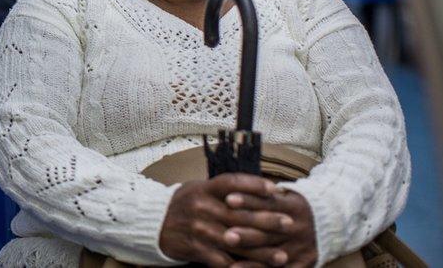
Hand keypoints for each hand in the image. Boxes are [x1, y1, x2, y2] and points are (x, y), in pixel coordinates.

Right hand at [159, 174, 291, 266]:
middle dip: (267, 220)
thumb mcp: (200, 189)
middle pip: (239, 213)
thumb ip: (225, 190)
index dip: (255, 185)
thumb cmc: (185, 204)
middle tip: (289, 224)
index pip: (232, 182)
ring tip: (282, 256)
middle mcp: (201, 207)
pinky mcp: (195, 248)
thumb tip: (262, 188)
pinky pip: (221, 261)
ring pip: (235, 241)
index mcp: (204, 189)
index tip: (276, 190)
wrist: (153, 223)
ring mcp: (198, 229)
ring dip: (261, 251)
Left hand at [222, 189, 317, 267]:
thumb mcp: (285, 196)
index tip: (228, 199)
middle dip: (247, 235)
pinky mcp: (304, 264)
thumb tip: (231, 188)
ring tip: (232, 266)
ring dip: (252, 261)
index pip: (267, 203)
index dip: (248, 201)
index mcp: (293, 207)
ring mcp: (301, 248)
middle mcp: (298, 228)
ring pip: (274, 256)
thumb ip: (263, 194)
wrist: (330, 222)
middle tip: (226, 236)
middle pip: (269, 232)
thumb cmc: (292, 207)